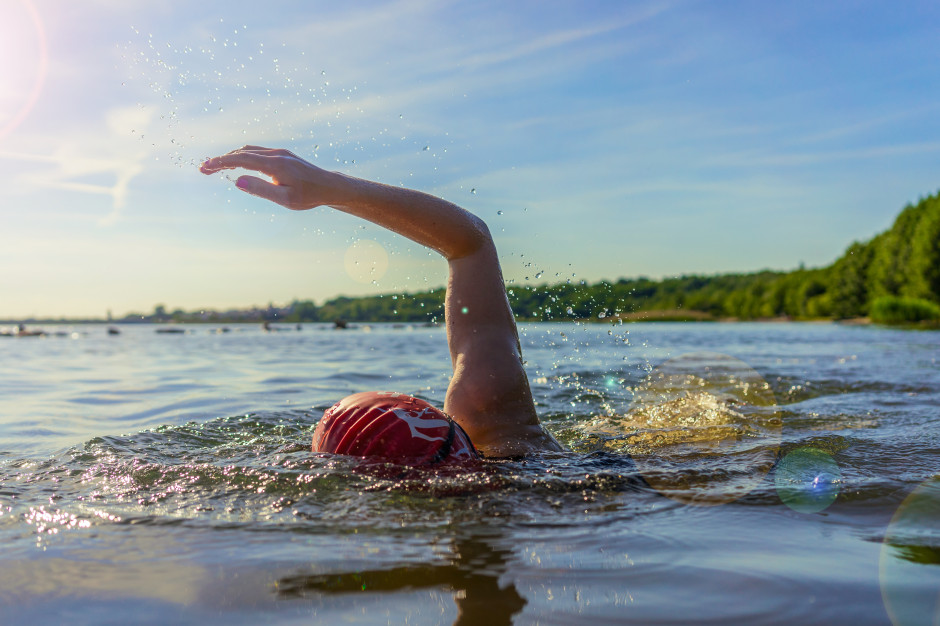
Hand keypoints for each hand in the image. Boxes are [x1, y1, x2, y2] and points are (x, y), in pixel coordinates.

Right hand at [199, 145, 341, 210]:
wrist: (329, 187)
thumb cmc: (308, 196)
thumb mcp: (285, 199)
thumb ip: (261, 189)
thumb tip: (237, 180)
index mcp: (275, 164)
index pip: (241, 159)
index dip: (221, 162)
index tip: (205, 167)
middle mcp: (276, 154)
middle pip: (242, 153)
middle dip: (221, 160)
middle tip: (203, 170)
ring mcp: (280, 153)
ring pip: (249, 150)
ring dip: (230, 157)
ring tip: (215, 167)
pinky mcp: (282, 155)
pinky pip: (257, 152)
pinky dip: (242, 156)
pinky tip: (236, 164)